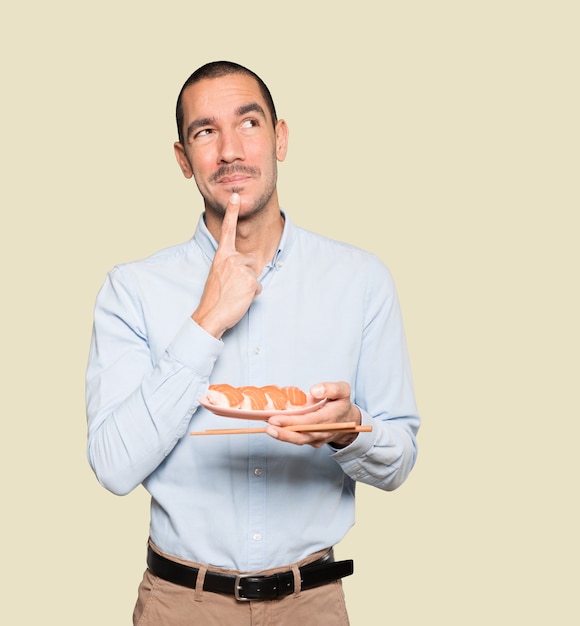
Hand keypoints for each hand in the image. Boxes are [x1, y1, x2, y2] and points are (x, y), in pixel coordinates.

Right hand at [192, 193, 261, 337]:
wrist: (210, 315)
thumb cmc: (214, 299)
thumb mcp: (218, 276)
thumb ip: (230, 267)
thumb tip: (245, 269)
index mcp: (221, 256)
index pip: (228, 230)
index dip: (232, 212)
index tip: (236, 196)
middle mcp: (232, 259)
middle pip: (251, 261)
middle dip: (246, 275)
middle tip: (231, 288)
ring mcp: (242, 269)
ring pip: (255, 275)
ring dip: (249, 287)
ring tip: (235, 294)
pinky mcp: (251, 280)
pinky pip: (258, 287)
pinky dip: (252, 295)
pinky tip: (240, 299)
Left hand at [265, 382, 360, 447]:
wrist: (348, 421)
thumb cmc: (341, 403)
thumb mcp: (343, 390)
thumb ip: (331, 388)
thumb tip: (314, 390)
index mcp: (330, 417)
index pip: (309, 422)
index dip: (292, 421)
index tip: (276, 418)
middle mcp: (323, 431)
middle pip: (302, 435)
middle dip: (284, 432)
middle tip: (269, 425)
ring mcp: (317, 438)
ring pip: (298, 440)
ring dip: (282, 435)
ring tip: (268, 429)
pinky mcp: (312, 441)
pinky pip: (298, 439)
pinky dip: (285, 434)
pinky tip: (274, 428)